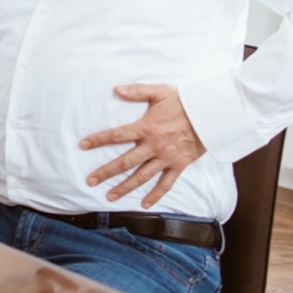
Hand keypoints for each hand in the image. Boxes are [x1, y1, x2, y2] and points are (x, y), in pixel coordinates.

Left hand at [79, 84, 205, 208]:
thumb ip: (137, 91)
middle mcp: (154, 145)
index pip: (117, 135)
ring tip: (109, 196)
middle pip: (125, 162)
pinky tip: (144, 204)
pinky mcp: (179, 165)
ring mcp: (166, 158)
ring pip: (142, 176)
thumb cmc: (184, 101)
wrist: (210, 114)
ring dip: (125, 187)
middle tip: (90, 181)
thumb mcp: (159, 92)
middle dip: (106, 172)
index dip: (98, 140)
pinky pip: (166, 184)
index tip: (83, 145)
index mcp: (146, 127)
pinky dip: (155, 195)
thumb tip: (116, 89)